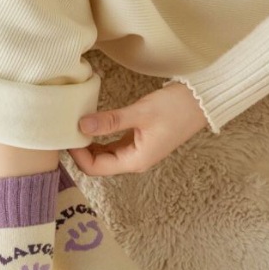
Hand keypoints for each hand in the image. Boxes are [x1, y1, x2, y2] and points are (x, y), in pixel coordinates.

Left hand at [68, 82, 208, 175]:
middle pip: (98, 164)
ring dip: (89, 143)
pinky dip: (100, 136)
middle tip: (66, 130)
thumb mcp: (140, 113)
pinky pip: (113, 144)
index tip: (66, 135)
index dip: (78, 154)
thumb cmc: (175, 108)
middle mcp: (135, 161)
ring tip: (75, 126)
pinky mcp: (139, 140)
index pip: (95, 167)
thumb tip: (81, 125)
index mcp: (135, 161)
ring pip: (105, 154)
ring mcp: (137, 151)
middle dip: (80, 150)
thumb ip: (110, 121)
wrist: (202, 102)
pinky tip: (92, 123)